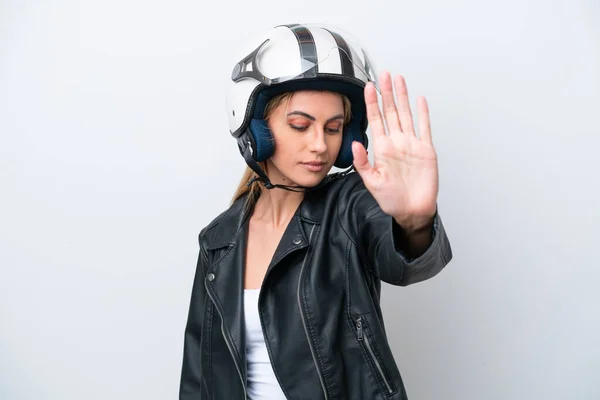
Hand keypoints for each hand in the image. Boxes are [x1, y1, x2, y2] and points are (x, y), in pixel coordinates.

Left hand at [352, 71, 438, 231]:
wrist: (412, 211)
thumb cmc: (392, 200)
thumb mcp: (371, 182)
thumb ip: (362, 163)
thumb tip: (356, 144)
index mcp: (382, 149)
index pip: (375, 120)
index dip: (372, 103)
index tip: (368, 87)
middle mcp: (396, 143)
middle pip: (391, 112)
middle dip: (387, 93)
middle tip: (384, 74)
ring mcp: (411, 144)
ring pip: (406, 114)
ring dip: (402, 97)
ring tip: (399, 80)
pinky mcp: (426, 150)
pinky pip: (424, 128)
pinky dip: (422, 113)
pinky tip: (419, 100)